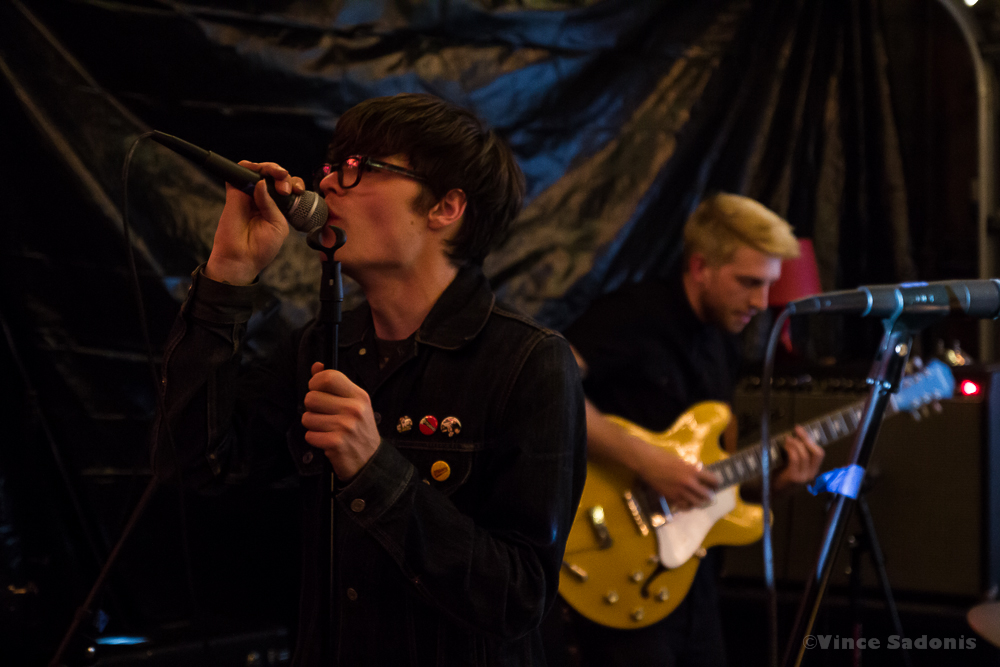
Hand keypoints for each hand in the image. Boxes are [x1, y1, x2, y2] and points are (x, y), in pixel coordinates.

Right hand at [204, 161, 305, 284]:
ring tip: (278, 177)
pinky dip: (248, 167)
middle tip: (285, 189)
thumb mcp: (277, 225)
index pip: (288, 187)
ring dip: (271, 168)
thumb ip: (272, 204)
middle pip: (275, 175)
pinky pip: (240, 171)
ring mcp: (249, 193)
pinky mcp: (234, 192)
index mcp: (278, 206)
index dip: (294, 184)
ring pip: (259, 169)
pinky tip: (259, 175)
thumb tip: (262, 182)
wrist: (241, 258)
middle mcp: (264, 198)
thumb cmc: (261, 246)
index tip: (298, 192)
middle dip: (283, 176)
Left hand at [302, 362, 380, 479]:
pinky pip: (309, 436)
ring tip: (327, 430)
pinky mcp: (336, 443)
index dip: (315, 383)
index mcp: (359, 395)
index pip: (329, 377)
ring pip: (307, 418)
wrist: (371, 461)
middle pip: (311, 397)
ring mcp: (345, 426)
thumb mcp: (353, 404)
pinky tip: (327, 442)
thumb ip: (334, 384)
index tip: (317, 391)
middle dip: (311, 408)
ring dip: (312, 426)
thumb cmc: (358, 430)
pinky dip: (314, 440)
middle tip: (323, 415)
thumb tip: (316, 366)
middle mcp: (354, 409)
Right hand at [637, 441, 720, 511]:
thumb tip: (699, 477)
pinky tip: (687, 502)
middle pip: (707, 495)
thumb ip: (691, 471)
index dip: (716, 484)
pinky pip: (684, 506)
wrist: (647, 462)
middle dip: (709, 495)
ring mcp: (680, 491)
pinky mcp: (671, 497)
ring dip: (699, 502)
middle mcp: (689, 483)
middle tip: (709, 494)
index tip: (715, 485)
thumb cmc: (663, 457)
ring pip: (697, 503)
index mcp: (693, 471)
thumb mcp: (682, 462)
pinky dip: (688, 506)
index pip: (712, 481)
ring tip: (699, 500)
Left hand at [773, 425, 823, 492]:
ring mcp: (803, 477)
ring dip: (796, 443)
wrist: (768, 492)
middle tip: (796, 430)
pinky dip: (791, 449)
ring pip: (805, 455)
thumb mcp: (791, 465)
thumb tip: (797, 436)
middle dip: (806, 438)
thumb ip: (797, 455)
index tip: (800, 431)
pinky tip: (785, 446)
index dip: (811, 440)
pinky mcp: (793, 477)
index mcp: (812, 471)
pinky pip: (795, 459)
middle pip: (817, 453)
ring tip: (787, 439)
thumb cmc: (778, 477)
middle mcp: (811, 475)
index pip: (819, 454)